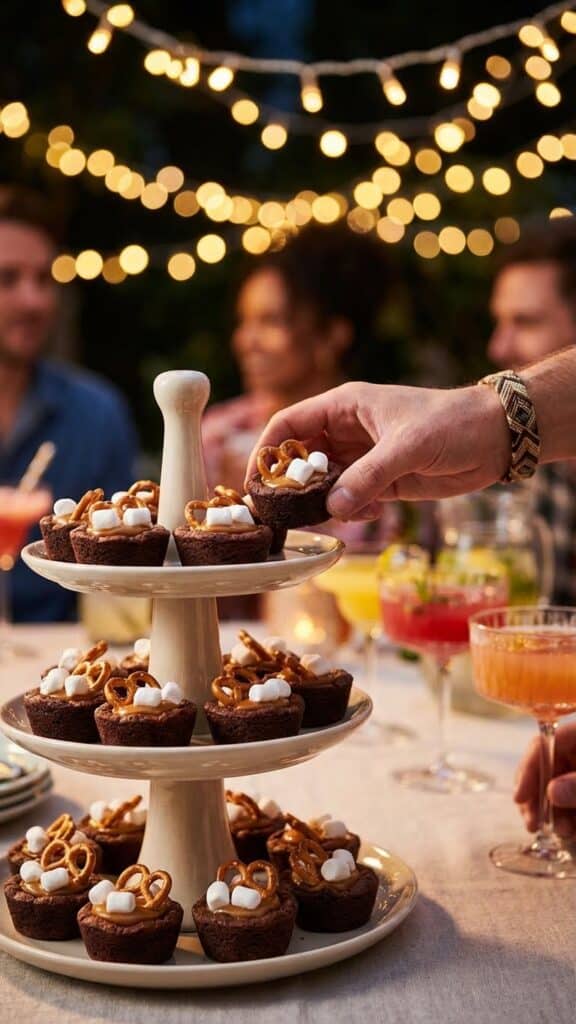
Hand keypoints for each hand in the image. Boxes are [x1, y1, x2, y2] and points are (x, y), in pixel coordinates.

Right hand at [246, 381, 509, 519]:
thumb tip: (333, 509)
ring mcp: (363, 458)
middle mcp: (347, 432)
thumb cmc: (451, 422)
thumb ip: (368, 477)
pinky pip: (350, 500)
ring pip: (323, 483)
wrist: (495, 438)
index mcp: (344, 406)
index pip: (288, 425)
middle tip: (282, 513)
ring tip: (324, 519)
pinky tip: (365, 516)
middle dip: (290, 485)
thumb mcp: (406, 446)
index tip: (255, 482)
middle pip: (300, 458)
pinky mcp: (382, 482)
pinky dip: (350, 512)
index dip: (267, 451)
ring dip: (321, 503)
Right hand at [514, 723, 575, 836]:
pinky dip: (562, 815)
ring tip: (560, 832)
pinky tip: (568, 830)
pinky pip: (564, 800)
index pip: (542, 744)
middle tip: (532, 824)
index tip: (520, 797)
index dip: (528, 769)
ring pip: (552, 787)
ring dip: (550, 812)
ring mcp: (575, 770)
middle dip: (535, 797)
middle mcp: (573, 751)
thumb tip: (551, 792)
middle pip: (542, 767)